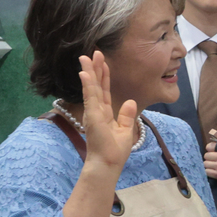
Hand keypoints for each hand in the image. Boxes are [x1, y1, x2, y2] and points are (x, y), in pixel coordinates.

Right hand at [77, 51, 139, 171]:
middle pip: (96, 85)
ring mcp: (93, 112)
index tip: (103, 61)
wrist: (108, 164)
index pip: (104, 90)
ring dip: (89, 72)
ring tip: (86, 56)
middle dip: (96, 68)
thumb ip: (126, 115)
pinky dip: (88, 85)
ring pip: (91, 88)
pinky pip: (90, 97)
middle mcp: (97, 110)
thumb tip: (130, 102)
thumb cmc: (115, 151)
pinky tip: (85, 73)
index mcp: (105, 113)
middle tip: (94, 52)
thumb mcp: (126, 130)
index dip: (103, 75)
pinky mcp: (92, 116)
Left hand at [202, 123, 216, 184]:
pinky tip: (215, 170)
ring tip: (215, 165)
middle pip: (206, 155)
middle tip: (216, 158)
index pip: (209, 146)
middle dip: (210, 157)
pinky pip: (206, 171)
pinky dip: (209, 171)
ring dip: (209, 164)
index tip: (216, 151)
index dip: (211, 149)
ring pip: (205, 163)